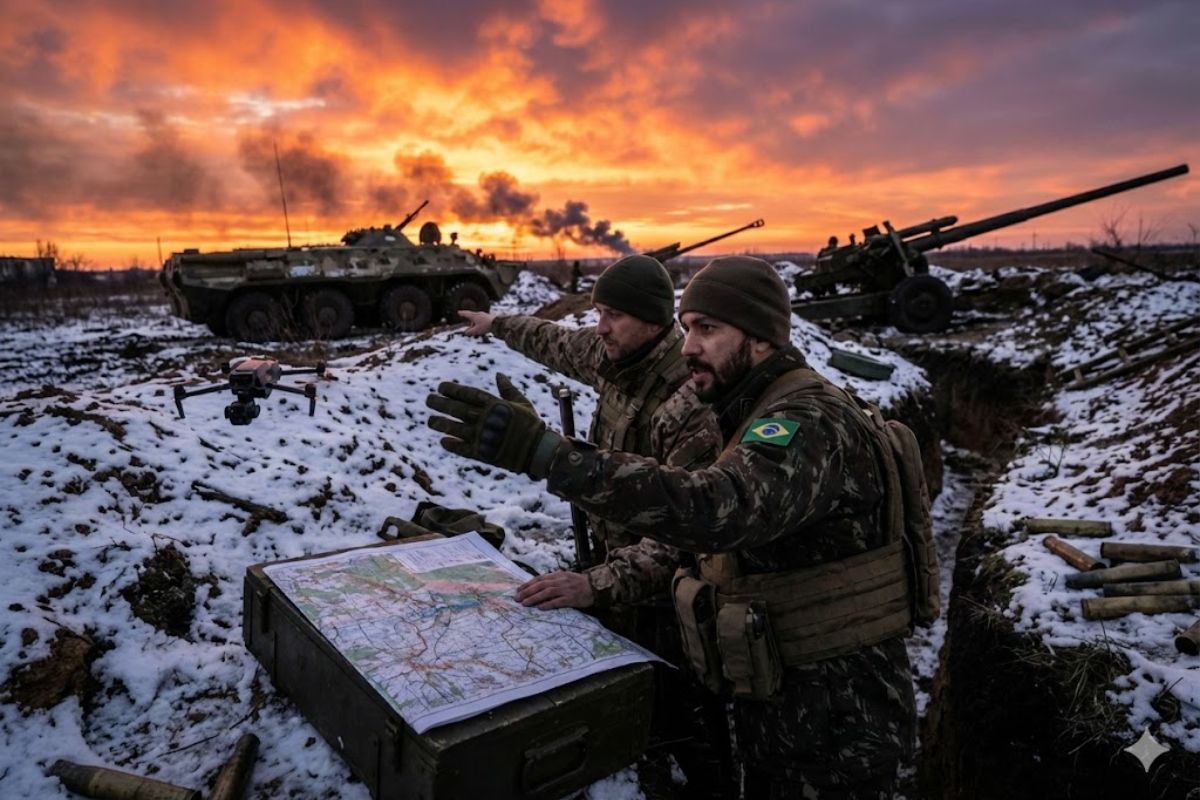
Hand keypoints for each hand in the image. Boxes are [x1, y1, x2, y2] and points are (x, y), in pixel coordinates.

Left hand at [426, 375, 561, 477]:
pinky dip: (452, 445)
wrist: (538, 450)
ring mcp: (483, 436)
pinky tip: (443, 441)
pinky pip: (463, 449)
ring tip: (430, 421)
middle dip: (441, 404)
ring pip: (456, 428)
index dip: (453, 390)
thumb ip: (508, 389)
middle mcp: (486, 419)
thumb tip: (499, 374)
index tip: (440, 387)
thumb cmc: (531, 424)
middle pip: (457, 409)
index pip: (469, 394)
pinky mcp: (483, 453)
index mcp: (495, 405)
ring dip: (441, 424)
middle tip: (428, 400)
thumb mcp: (522, 403)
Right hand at [458, 310, 494, 335]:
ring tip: (477, 331)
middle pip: (472, 316)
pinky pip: (482, 320)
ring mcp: (484, 315)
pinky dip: (480, 324)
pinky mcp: (488, 317)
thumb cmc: (486, 326)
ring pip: (477, 319)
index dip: (462, 314)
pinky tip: (483, 328)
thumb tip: (466, 332)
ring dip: (475, 324)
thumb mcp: (476, 331)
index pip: (466, 314)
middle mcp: (478, 314)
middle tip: (470, 327)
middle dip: (470, 321)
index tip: (458, 312)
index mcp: (474, 316)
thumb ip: (470, 332)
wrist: (498, 323)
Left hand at [516, 571, 594, 609]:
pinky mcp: (572, 598)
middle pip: (541, 585)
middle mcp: (561, 580)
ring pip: (547, 592)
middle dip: (527, 592)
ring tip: (525, 603)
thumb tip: (537, 587)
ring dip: (534, 598)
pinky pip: (558, 601)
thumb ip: (553, 581)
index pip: (539, 578)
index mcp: (558, 575)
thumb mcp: (565, 578)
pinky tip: (540, 608)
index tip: (518, 590)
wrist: (596, 586)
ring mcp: (566, 589)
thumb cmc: (579, 583)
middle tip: (517, 598)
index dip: (528, 584)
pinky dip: (548, 604)